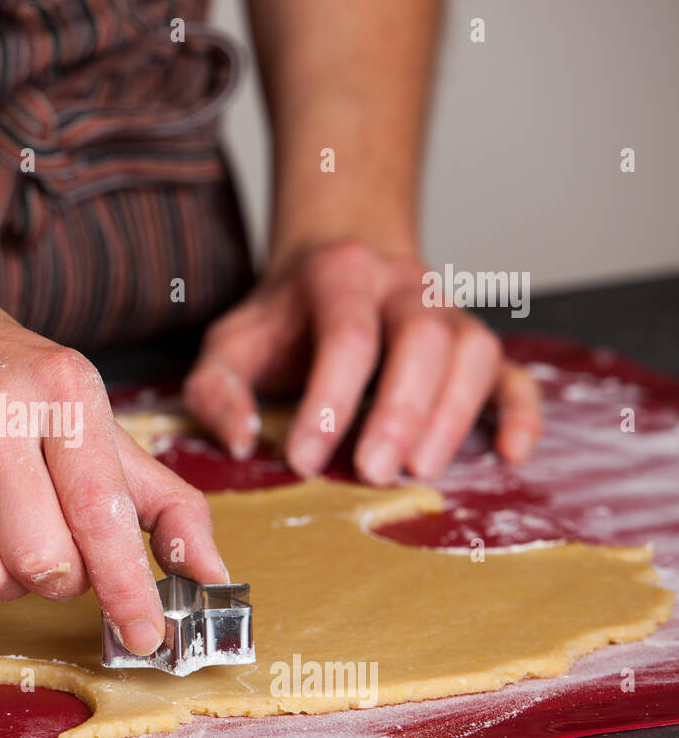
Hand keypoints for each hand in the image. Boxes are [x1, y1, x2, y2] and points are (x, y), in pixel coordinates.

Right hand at [0, 279, 228, 654]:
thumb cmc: (0, 378)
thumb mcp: (86, 412)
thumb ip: (156, 496)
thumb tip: (212, 575)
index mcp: (62, 389)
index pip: (102, 512)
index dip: (128, 586)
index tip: (147, 634)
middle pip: (44, 560)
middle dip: (57, 580)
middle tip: (47, 547)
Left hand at [183, 240, 542, 482]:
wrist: (334, 265)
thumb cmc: (281, 320)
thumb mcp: (230, 342)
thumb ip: (216, 389)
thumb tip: (239, 441)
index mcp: (341, 273)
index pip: (346, 335)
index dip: (328, 400)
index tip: (304, 459)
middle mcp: (405, 284)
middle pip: (422, 337)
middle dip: (400, 410)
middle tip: (374, 472)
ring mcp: (449, 311)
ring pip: (473, 351)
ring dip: (453, 414)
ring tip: (421, 469)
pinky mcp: (475, 345)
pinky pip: (515, 372)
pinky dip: (522, 411)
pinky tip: (511, 453)